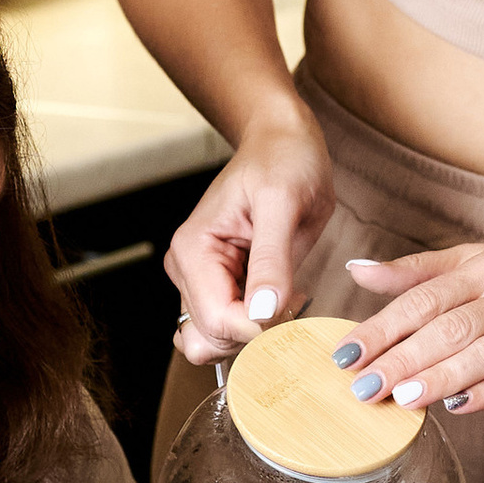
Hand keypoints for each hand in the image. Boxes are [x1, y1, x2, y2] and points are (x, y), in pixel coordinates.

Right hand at [163, 112, 335, 360]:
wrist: (281, 142)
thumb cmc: (283, 160)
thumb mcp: (284, 202)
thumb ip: (272, 260)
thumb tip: (262, 314)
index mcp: (193, 249)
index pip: (217, 320)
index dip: (260, 328)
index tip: (296, 307)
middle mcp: (186, 268)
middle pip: (211, 337)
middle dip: (256, 331)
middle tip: (295, 298)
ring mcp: (198, 279)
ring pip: (216, 340)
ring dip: (256, 332)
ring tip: (287, 295)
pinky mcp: (216, 284)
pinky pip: (228, 327)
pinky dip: (255, 326)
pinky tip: (278, 298)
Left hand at [334, 236, 483, 417]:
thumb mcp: (483, 261)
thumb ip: (420, 272)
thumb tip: (356, 270)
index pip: (424, 296)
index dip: (382, 326)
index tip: (345, 354)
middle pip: (450, 326)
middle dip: (402, 358)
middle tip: (363, 387)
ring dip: (440, 377)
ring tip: (402, 398)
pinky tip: (460, 404)